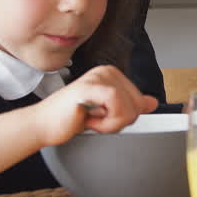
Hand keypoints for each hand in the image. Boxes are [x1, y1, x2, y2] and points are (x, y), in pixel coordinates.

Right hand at [35, 65, 158, 145]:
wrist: (43, 125)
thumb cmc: (70, 118)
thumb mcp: (107, 114)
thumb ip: (130, 106)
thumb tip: (153, 103)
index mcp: (112, 75)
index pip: (139, 100)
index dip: (125, 118)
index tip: (103, 118)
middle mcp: (106, 71)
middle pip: (137, 105)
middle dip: (118, 122)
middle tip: (95, 120)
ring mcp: (97, 77)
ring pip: (129, 107)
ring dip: (111, 124)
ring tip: (90, 119)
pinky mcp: (90, 86)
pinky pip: (116, 104)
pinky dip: (106, 121)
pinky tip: (88, 119)